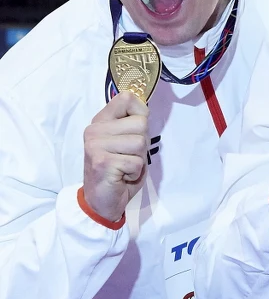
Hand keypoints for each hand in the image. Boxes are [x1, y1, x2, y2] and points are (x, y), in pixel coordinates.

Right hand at [82, 91, 150, 223]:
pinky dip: (135, 172)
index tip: (134, 131)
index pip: (127, 98)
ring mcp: (96, 145)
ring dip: (139, 159)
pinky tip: (122, 176)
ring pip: (140, 142)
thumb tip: (144, 107)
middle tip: (128, 156)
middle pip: (141, 123)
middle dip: (143, 144)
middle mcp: (94, 130)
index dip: (140, 113)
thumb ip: (131, 124)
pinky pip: (137, 162)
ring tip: (125, 166)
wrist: (101, 200)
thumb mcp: (126, 142)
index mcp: (101, 121)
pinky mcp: (102, 162)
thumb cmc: (118, 170)